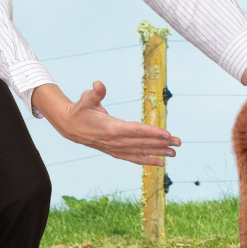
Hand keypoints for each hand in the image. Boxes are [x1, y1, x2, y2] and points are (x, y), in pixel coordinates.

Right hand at [32, 81, 179, 167]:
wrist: (68, 126)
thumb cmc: (80, 110)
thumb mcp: (86, 99)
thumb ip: (95, 93)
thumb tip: (98, 84)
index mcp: (110, 128)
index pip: (135, 130)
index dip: (152, 132)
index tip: (167, 134)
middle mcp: (114, 141)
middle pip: (141, 142)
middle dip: (161, 143)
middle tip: (178, 143)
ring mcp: (115, 148)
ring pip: (139, 152)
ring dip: (158, 153)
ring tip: (174, 154)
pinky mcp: (114, 152)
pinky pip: (132, 158)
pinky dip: (146, 161)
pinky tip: (160, 163)